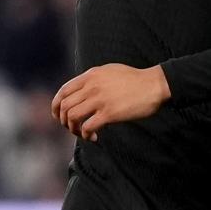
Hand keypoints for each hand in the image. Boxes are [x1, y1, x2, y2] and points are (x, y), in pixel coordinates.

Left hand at [51, 64, 170, 141]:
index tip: (59, 116)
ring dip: (73, 129)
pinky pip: (87, 127)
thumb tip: (81, 91)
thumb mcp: (109, 71)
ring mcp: (99, 100)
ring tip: (83, 133)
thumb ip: (93, 79)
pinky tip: (94, 138)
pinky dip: (86, 135)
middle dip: (64, 121)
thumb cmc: (135, 80)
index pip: (63, 91)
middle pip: (64, 106)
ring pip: (72, 117)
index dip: (56, 106)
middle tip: (73, 128)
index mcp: (90, 75)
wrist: (154, 85)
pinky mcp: (109, 113)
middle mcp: (91, 86)